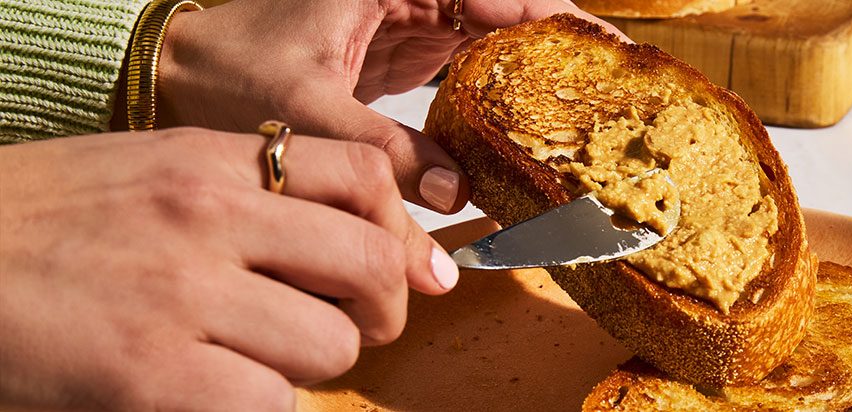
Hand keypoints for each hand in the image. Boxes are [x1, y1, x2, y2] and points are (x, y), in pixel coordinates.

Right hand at [0, 129, 456, 409]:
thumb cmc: (36, 223)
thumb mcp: (147, 171)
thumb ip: (244, 194)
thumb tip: (339, 238)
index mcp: (210, 161)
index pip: (364, 172)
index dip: (402, 230)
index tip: (408, 268)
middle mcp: (208, 217)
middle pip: (371, 263)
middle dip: (381, 310)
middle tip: (352, 328)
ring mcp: (182, 294)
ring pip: (331, 344)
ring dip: (311, 365)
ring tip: (260, 361)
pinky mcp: (151, 374)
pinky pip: (271, 402)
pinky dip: (262, 406)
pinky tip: (218, 393)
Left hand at [145, 0, 623, 212]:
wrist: (181, 76)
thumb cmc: (229, 71)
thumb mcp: (306, 113)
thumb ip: (382, 153)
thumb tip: (452, 199)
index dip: (554, 17)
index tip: (602, 52)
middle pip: (512, 11)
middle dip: (562, 47)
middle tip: (615, 89)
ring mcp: (417, 21)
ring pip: (501, 39)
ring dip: (540, 74)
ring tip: (591, 113)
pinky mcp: (413, 55)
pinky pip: (478, 70)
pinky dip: (507, 99)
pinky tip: (535, 132)